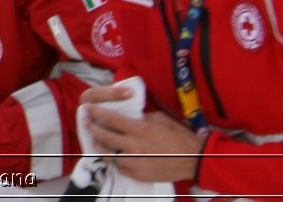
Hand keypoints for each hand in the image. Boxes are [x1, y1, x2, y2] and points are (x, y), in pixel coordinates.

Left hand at [81, 88, 202, 183]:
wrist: (195, 159)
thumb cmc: (179, 136)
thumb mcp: (159, 119)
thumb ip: (140, 118)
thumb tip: (127, 117)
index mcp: (140, 130)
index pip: (111, 119)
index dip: (97, 113)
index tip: (88, 108)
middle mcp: (134, 147)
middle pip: (104, 137)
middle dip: (93, 129)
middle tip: (88, 124)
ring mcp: (135, 163)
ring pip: (108, 155)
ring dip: (101, 146)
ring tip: (97, 140)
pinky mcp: (139, 175)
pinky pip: (120, 167)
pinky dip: (115, 160)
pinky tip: (114, 155)